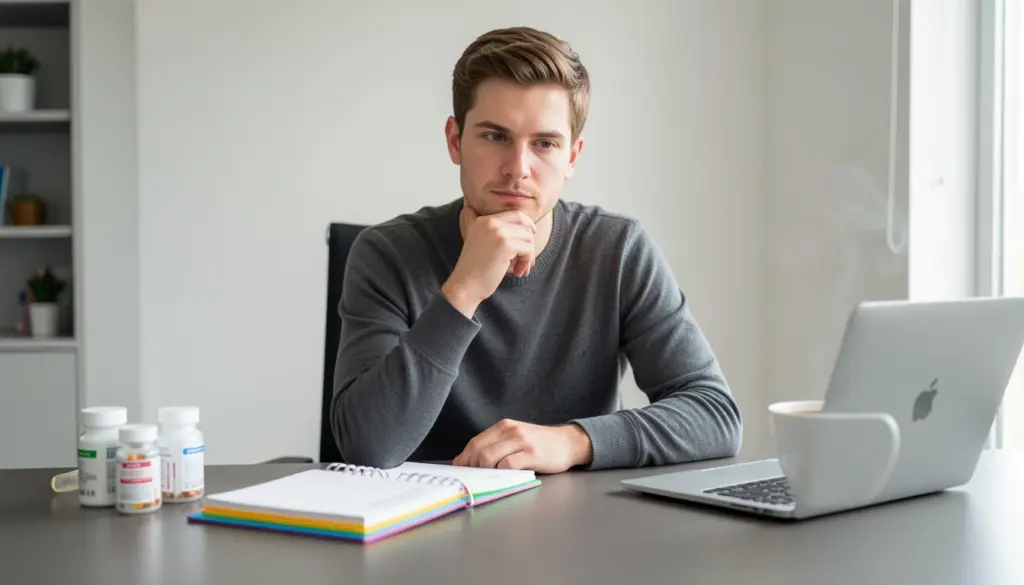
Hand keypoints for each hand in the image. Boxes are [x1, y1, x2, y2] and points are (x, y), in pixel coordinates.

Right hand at [441, 204, 535, 316]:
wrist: (465, 285)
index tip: (531, 239)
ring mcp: (498, 232)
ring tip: (520, 269)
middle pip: (524, 224)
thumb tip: (525, 229)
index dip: (527, 226)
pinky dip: (526, 262)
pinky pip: (528, 249)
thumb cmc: (476, 270)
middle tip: (527, 260)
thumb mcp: (482, 244)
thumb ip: (496, 233)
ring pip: (528, 238)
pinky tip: (517, 272)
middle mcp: (490, 222)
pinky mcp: (505, 245)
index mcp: (484, 221)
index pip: (516, 215)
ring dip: (528, 256)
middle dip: (530, 242)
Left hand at [452, 419, 592, 473]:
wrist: (569, 442)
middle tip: (474, 479)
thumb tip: (467, 461)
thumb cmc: (540, 444)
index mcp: (503, 426)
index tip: (462, 472)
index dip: (464, 459)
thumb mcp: (516, 438)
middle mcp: (511, 430)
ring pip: (489, 457)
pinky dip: (502, 474)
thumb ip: (495, 446)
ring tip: (490, 479)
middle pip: (478, 449)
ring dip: (485, 471)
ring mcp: (522, 441)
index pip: (475, 442)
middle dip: (472, 467)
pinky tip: (506, 478)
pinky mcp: (532, 453)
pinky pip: (508, 465)